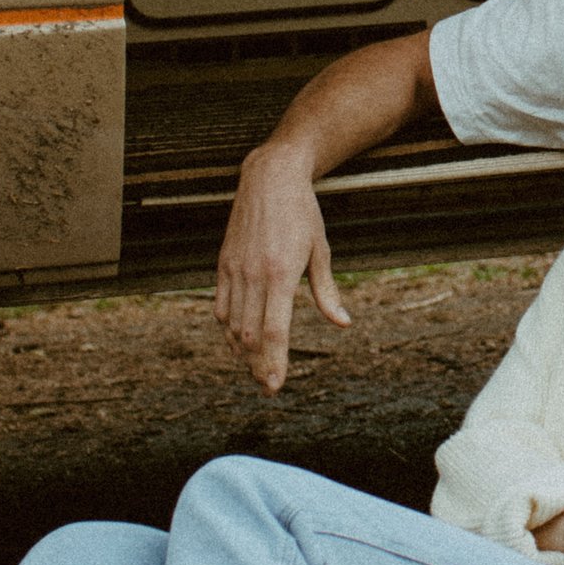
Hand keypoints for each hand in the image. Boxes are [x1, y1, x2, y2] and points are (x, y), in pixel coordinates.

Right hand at [214, 145, 346, 394]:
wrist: (269, 178)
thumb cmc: (302, 214)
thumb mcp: (321, 250)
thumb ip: (327, 291)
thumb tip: (343, 323)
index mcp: (281, 273)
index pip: (274, 331)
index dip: (274, 362)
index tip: (275, 385)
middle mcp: (254, 275)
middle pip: (251, 335)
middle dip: (257, 365)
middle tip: (267, 386)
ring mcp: (235, 270)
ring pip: (232, 325)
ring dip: (241, 352)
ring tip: (254, 370)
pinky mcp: (223, 264)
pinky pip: (220, 306)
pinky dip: (227, 330)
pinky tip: (237, 342)